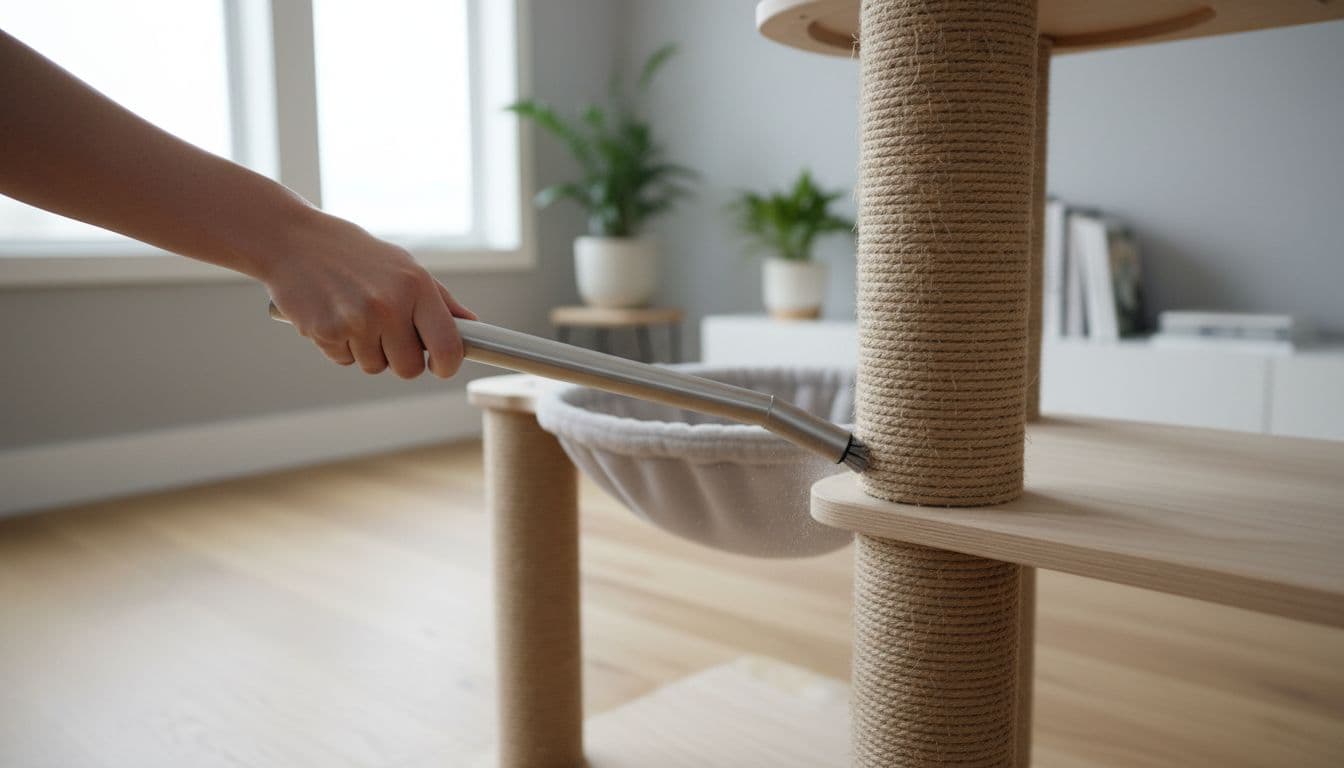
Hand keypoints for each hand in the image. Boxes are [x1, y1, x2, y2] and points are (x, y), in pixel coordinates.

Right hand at [261, 208, 476, 378]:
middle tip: (385, 333)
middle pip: (409, 368)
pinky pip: (344, 360)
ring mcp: (357, 320)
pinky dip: (339, 346)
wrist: (293, 240)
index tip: (441, 366)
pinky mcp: (326, 332)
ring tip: (353, 314)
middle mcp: (389, 304)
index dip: (447, 365)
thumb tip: (471, 326)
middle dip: (400, 359)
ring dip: (366, 350)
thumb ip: (439, 300)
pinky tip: (333, 315)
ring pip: (375, 367)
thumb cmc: (353, 253)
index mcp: (416, 286)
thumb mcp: (403, 265)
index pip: (448, 346)